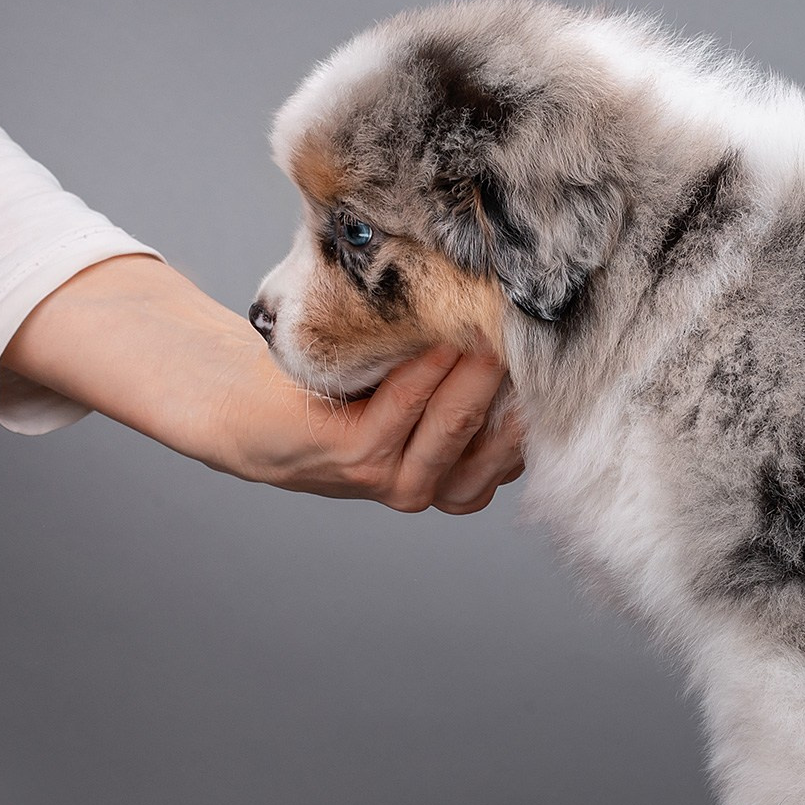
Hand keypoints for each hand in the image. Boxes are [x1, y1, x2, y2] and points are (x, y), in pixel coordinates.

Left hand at [239, 345, 525, 512]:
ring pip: (455, 422)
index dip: (545, 401)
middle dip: (520, 381)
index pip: (521, 446)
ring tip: (491, 324)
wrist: (238, 401)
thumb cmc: (334, 385)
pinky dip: (426, 370)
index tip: (567, 351)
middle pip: (498, 437)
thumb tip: (524, 318)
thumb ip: (465, 370)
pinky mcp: (353, 459)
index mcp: (456, 475)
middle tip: (536, 326)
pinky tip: (439, 337)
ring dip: (477, 371)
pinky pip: (404, 407)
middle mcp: (430, 486)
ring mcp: (391, 479)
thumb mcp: (414, 382)